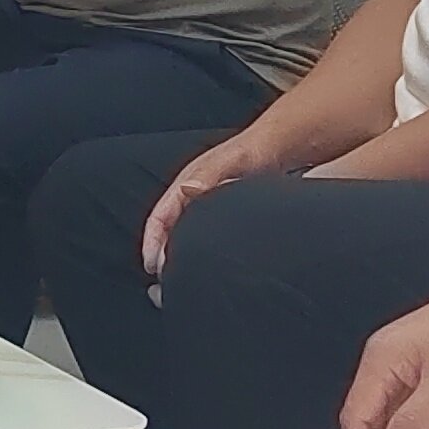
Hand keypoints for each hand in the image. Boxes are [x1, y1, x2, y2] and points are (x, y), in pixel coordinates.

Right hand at [142, 129, 272, 275]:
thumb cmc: (253, 151)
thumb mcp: (230, 161)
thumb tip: (187, 190)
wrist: (277, 146)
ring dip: (181, 255)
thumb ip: (209, 175)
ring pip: (184, 235)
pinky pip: (202, 236)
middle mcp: (191, 198)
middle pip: (168, 232)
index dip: (152, 242)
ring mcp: (205, 207)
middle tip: (168, 282)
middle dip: (164, 256)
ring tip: (184, 281)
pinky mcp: (221, 215)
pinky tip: (211, 268)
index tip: (152, 265)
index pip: (159, 218)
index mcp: (185, 186)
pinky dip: (200, 252)